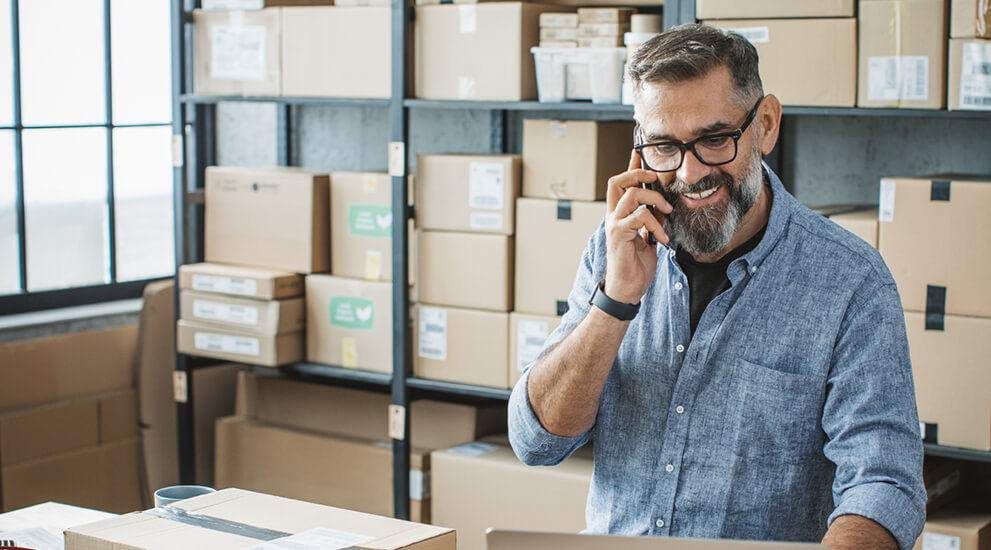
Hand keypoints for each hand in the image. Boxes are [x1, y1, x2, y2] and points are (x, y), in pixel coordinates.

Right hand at [603, 150, 671, 304]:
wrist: (627, 289)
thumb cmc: (636, 266)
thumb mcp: (649, 238)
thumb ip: (652, 220)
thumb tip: (664, 206)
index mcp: (620, 215)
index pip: (622, 183)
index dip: (631, 166)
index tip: (639, 152)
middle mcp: (613, 216)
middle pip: (617, 180)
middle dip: (638, 173)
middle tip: (657, 178)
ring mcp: (614, 225)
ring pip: (631, 194)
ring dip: (654, 199)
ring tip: (668, 212)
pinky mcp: (618, 235)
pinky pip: (639, 217)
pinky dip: (656, 224)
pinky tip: (662, 238)